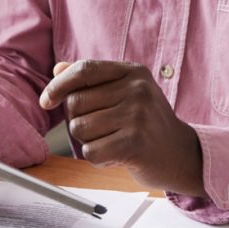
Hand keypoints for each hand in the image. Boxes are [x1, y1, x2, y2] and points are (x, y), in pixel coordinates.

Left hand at [40, 60, 206, 196]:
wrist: (181, 154)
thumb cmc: (148, 123)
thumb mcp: (126, 92)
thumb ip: (93, 80)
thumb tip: (58, 69)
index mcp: (133, 72)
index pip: (84, 69)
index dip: (58, 85)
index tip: (47, 101)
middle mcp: (137, 89)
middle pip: (76, 102)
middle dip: (79, 119)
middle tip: (103, 127)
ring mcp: (137, 115)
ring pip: (80, 128)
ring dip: (89, 141)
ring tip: (113, 140)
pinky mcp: (134, 143)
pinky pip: (91, 151)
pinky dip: (97, 158)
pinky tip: (116, 154)